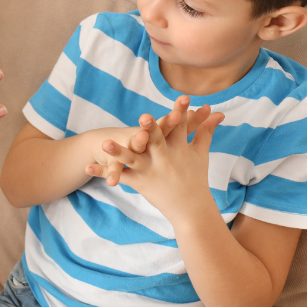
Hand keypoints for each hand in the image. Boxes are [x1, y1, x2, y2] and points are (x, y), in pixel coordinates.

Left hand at [88, 95, 224, 222]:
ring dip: (118, 151)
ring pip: (132, 159)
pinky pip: (119, 176)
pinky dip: (103, 172)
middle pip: (156, 142)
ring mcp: (151, 171)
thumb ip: (206, 131)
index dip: (182, 112)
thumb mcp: (200, 153)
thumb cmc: (196, 177)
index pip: (181, 127)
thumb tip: (218, 113)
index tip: (183, 98)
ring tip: (103, 143)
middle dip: (150, 130)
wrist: (191, 208)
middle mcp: (165, 159)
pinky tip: (87, 166)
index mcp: (179, 149)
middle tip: (143, 117)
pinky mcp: (140, 183)